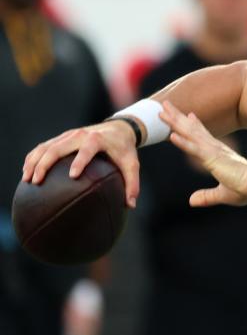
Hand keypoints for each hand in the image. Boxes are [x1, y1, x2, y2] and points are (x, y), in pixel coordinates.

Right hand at [22, 120, 140, 207]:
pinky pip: (43, 146)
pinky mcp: (61, 138)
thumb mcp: (132, 164)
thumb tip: (130, 205)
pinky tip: (26, 171)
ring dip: (34, 161)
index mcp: (96, 139)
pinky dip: (33, 157)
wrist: (117, 128)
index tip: (73, 176)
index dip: (80, 161)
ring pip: (46, 146)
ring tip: (27, 179)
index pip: (86, 149)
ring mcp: (68, 135)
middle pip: (57, 147)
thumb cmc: (124, 149)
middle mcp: (79, 135)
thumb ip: (132, 184)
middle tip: (37, 181)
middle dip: (45, 163)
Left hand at [159, 100, 246, 207]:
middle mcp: (215, 148)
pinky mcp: (212, 159)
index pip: (203, 136)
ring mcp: (213, 152)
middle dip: (177, 118)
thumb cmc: (246, 189)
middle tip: (165, 105)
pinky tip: (172, 136)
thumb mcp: (222, 194)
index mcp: (219, 154)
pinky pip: (194, 149)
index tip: (187, 115)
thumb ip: (206, 197)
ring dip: (175, 123)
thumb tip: (192, 201)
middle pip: (192, 130)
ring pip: (190, 134)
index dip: (194, 125)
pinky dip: (183, 143)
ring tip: (162, 111)